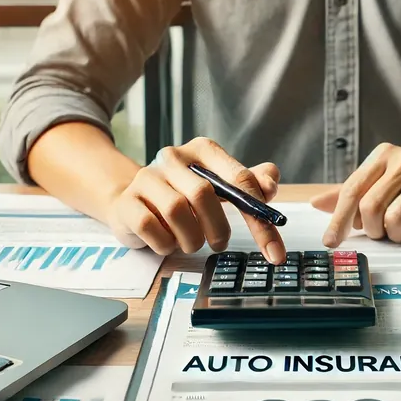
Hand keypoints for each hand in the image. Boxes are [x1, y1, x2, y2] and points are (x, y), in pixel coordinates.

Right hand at [107, 137, 284, 261]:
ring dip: (191, 238)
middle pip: (205, 194)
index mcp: (203, 150)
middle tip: (220, 244)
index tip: (274, 250)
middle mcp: (172, 157)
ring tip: (191, 242)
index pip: (239, 179)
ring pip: (177, 211)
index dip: (260, 217)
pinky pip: (151, 227)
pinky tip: (168, 242)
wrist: (132, 202)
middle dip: (219, 228)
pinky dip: (166, 244)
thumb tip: (271, 183)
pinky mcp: (127, 201)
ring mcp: (146, 178)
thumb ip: (249, 183)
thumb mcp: (219, 186)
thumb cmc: (183, 195)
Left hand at [311, 143, 400, 246]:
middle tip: (381, 232)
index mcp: (384, 155)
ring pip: (395, 220)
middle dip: (372, 229)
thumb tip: (317, 203)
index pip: (352, 190)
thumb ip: (352, 194)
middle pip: (371, 207)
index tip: (331, 241)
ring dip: (396, 235)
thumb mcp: (384, 183)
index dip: (339, 219)